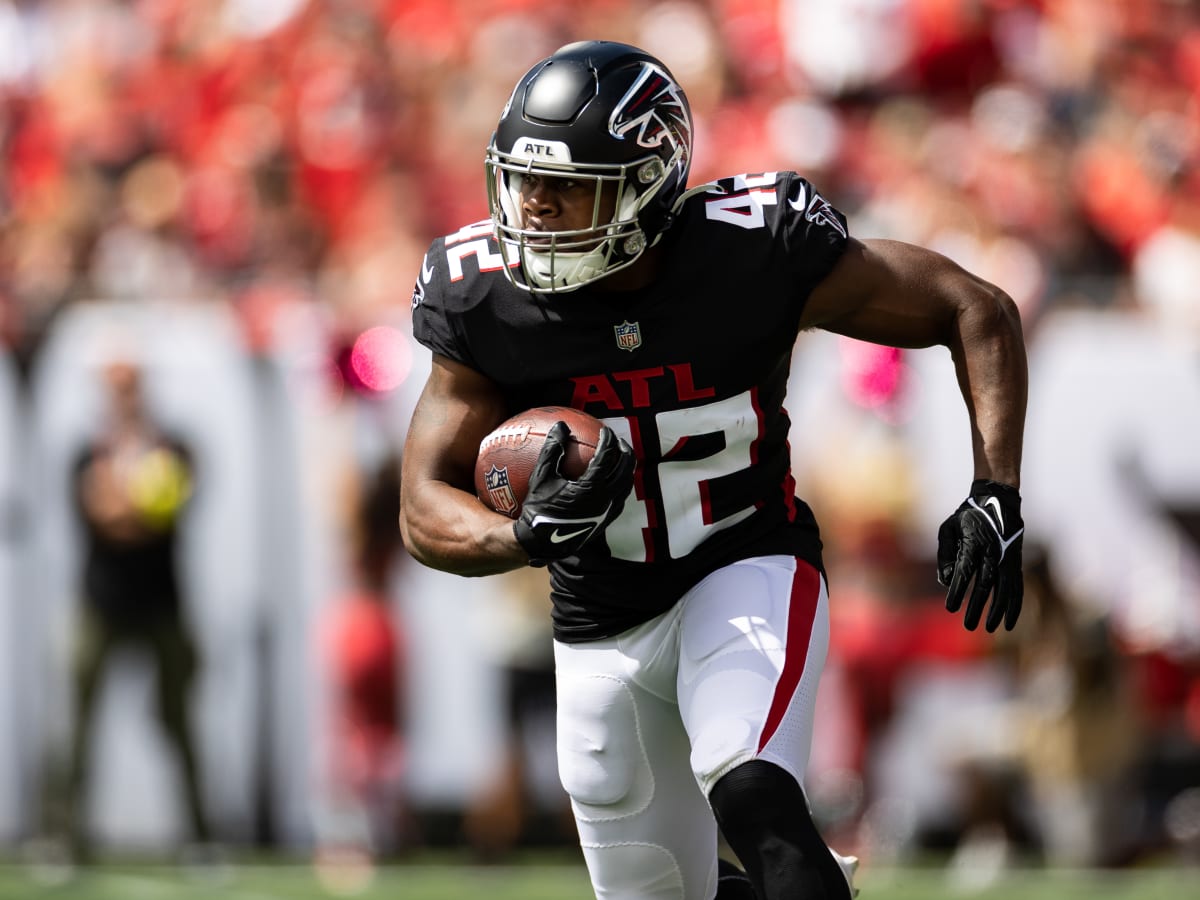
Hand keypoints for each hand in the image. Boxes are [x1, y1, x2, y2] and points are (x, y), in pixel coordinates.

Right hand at [514, 422, 634, 565]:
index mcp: (591, 488)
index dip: (608, 440)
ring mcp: (609, 510)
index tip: (604, 430)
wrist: (544, 543)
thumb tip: (560, 425)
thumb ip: (552, 450)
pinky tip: (612, 478)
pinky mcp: (608, 519)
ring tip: (619, 456)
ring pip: (627, 483)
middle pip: (625, 468)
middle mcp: (605, 499)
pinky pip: (621, 496)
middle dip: (624, 450)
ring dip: (626, 467)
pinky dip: (621, 482)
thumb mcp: (541, 478)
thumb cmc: (539, 509)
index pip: (607, 456)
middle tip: (617, 440)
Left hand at [937, 479, 1024, 631]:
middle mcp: (993, 552)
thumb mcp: (948, 528)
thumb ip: (944, 554)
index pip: (965, 571)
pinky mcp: (1016, 563)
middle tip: (968, 626)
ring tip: (990, 628)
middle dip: (977, 607)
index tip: (951, 608)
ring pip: (1005, 589)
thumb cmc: (967, 517)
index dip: (958, 590)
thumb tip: (947, 581)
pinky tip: (1009, 623)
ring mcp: (1007, 558)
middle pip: (986, 584)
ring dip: (998, 611)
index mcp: (974, 542)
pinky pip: (1017, 588)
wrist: (998, 501)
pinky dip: (1014, 606)